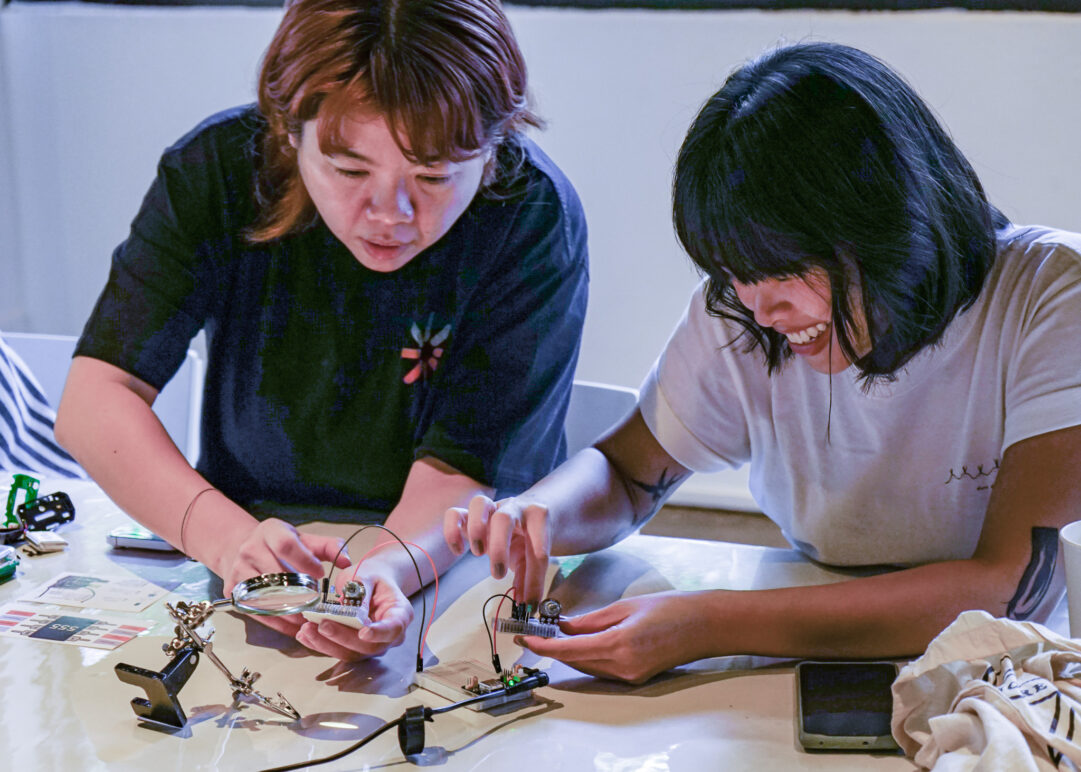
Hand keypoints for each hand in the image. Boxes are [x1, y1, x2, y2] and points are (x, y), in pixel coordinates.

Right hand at [219, 518, 352, 638]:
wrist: (240, 548)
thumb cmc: (280, 545)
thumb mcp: (303, 539)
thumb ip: (328, 547)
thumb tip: (347, 562)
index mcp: (271, 531)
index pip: (286, 545)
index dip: (304, 561)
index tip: (320, 575)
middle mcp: (250, 549)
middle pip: (275, 573)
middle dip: (298, 591)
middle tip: (316, 603)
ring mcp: (238, 570)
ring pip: (264, 595)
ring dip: (288, 610)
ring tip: (307, 618)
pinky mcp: (232, 590)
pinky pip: (256, 610)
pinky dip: (276, 621)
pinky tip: (293, 626)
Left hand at [296, 566, 413, 659]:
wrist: (371, 582)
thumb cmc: (372, 576)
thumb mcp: (367, 575)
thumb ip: (361, 591)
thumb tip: (354, 610)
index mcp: (400, 614)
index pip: (393, 628)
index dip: (379, 633)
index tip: (363, 632)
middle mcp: (389, 635)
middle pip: (368, 646)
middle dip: (342, 637)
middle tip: (322, 625)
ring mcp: (372, 645)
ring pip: (351, 653)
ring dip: (327, 644)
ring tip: (307, 629)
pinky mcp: (355, 648)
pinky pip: (338, 651)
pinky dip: (320, 644)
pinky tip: (304, 635)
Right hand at [444, 494, 550, 603]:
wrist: (528, 513)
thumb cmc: (532, 537)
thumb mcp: (537, 558)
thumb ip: (532, 579)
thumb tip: (527, 605)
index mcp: (538, 517)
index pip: (538, 545)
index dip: (535, 576)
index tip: (530, 599)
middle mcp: (514, 508)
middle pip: (504, 518)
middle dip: (499, 549)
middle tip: (498, 574)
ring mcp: (492, 508)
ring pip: (479, 504)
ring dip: (475, 530)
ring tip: (478, 553)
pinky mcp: (472, 515)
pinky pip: (455, 513)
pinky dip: (452, 530)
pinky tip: (458, 550)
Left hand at [516, 591, 710, 683]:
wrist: (705, 626)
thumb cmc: (671, 609)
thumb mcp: (625, 607)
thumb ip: (591, 620)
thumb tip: (563, 627)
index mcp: (619, 645)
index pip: (568, 651)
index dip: (543, 646)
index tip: (525, 639)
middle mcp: (623, 667)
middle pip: (574, 661)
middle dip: (553, 648)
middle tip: (537, 631)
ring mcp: (630, 676)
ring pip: (586, 666)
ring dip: (569, 653)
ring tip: (556, 633)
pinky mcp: (636, 678)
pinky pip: (601, 669)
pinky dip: (587, 656)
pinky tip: (582, 641)